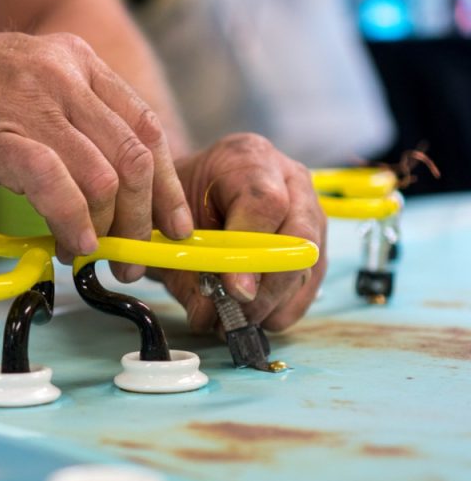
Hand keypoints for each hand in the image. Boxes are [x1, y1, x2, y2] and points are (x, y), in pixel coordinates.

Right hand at [0, 31, 193, 261]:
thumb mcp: (15, 88)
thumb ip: (60, 123)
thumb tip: (97, 189)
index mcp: (72, 61)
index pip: (144, 126)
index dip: (167, 185)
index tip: (172, 226)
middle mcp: (60, 74)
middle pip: (136, 155)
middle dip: (146, 218)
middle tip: (134, 257)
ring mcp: (29, 102)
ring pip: (106, 175)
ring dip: (110, 229)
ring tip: (91, 255)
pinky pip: (58, 188)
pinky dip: (74, 224)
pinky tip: (70, 246)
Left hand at [155, 133, 326, 330]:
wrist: (189, 189)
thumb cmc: (177, 200)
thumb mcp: (166, 224)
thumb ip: (183, 266)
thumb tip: (209, 315)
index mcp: (247, 158)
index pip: (264, 203)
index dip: (251, 252)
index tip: (234, 290)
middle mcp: (289, 178)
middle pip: (299, 236)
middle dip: (270, 285)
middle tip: (239, 315)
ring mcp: (308, 208)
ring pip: (310, 262)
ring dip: (277, 301)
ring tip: (239, 322)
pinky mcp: (315, 240)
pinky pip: (312, 279)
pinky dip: (286, 306)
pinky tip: (258, 318)